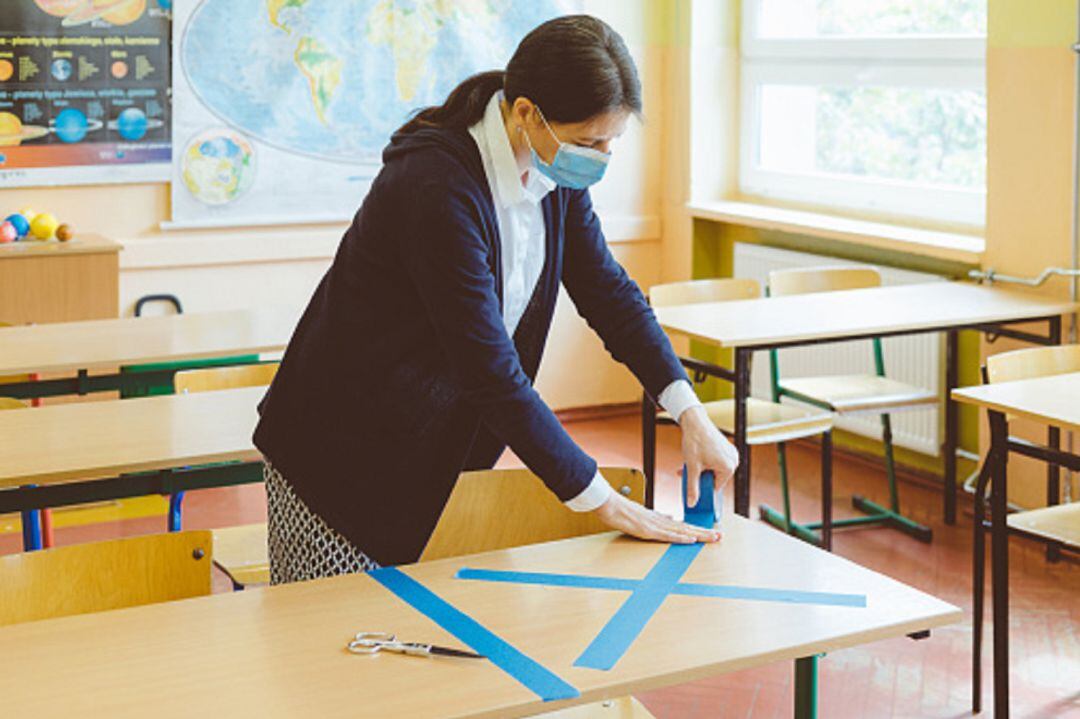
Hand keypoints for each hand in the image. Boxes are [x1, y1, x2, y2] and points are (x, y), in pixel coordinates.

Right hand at [593, 490, 719, 543]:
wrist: (610, 505)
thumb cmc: (624, 510)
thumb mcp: (644, 514)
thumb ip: (658, 517)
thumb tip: (671, 517)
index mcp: (661, 519)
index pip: (684, 525)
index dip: (698, 529)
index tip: (711, 531)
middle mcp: (661, 522)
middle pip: (687, 528)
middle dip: (704, 532)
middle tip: (720, 536)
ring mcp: (655, 526)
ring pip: (682, 531)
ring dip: (698, 535)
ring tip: (712, 538)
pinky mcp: (648, 530)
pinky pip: (667, 536)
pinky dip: (680, 538)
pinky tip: (691, 539)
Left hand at [679, 405, 738, 505]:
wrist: (694, 422)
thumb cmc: (695, 442)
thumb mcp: (692, 468)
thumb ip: (692, 487)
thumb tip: (692, 504)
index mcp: (728, 468)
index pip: (716, 487)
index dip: (703, 487)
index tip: (693, 484)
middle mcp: (733, 461)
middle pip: (715, 478)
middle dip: (700, 477)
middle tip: (688, 472)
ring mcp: (731, 454)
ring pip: (714, 469)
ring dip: (701, 470)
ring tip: (690, 463)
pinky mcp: (726, 448)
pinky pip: (716, 461)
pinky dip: (705, 462)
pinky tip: (696, 458)